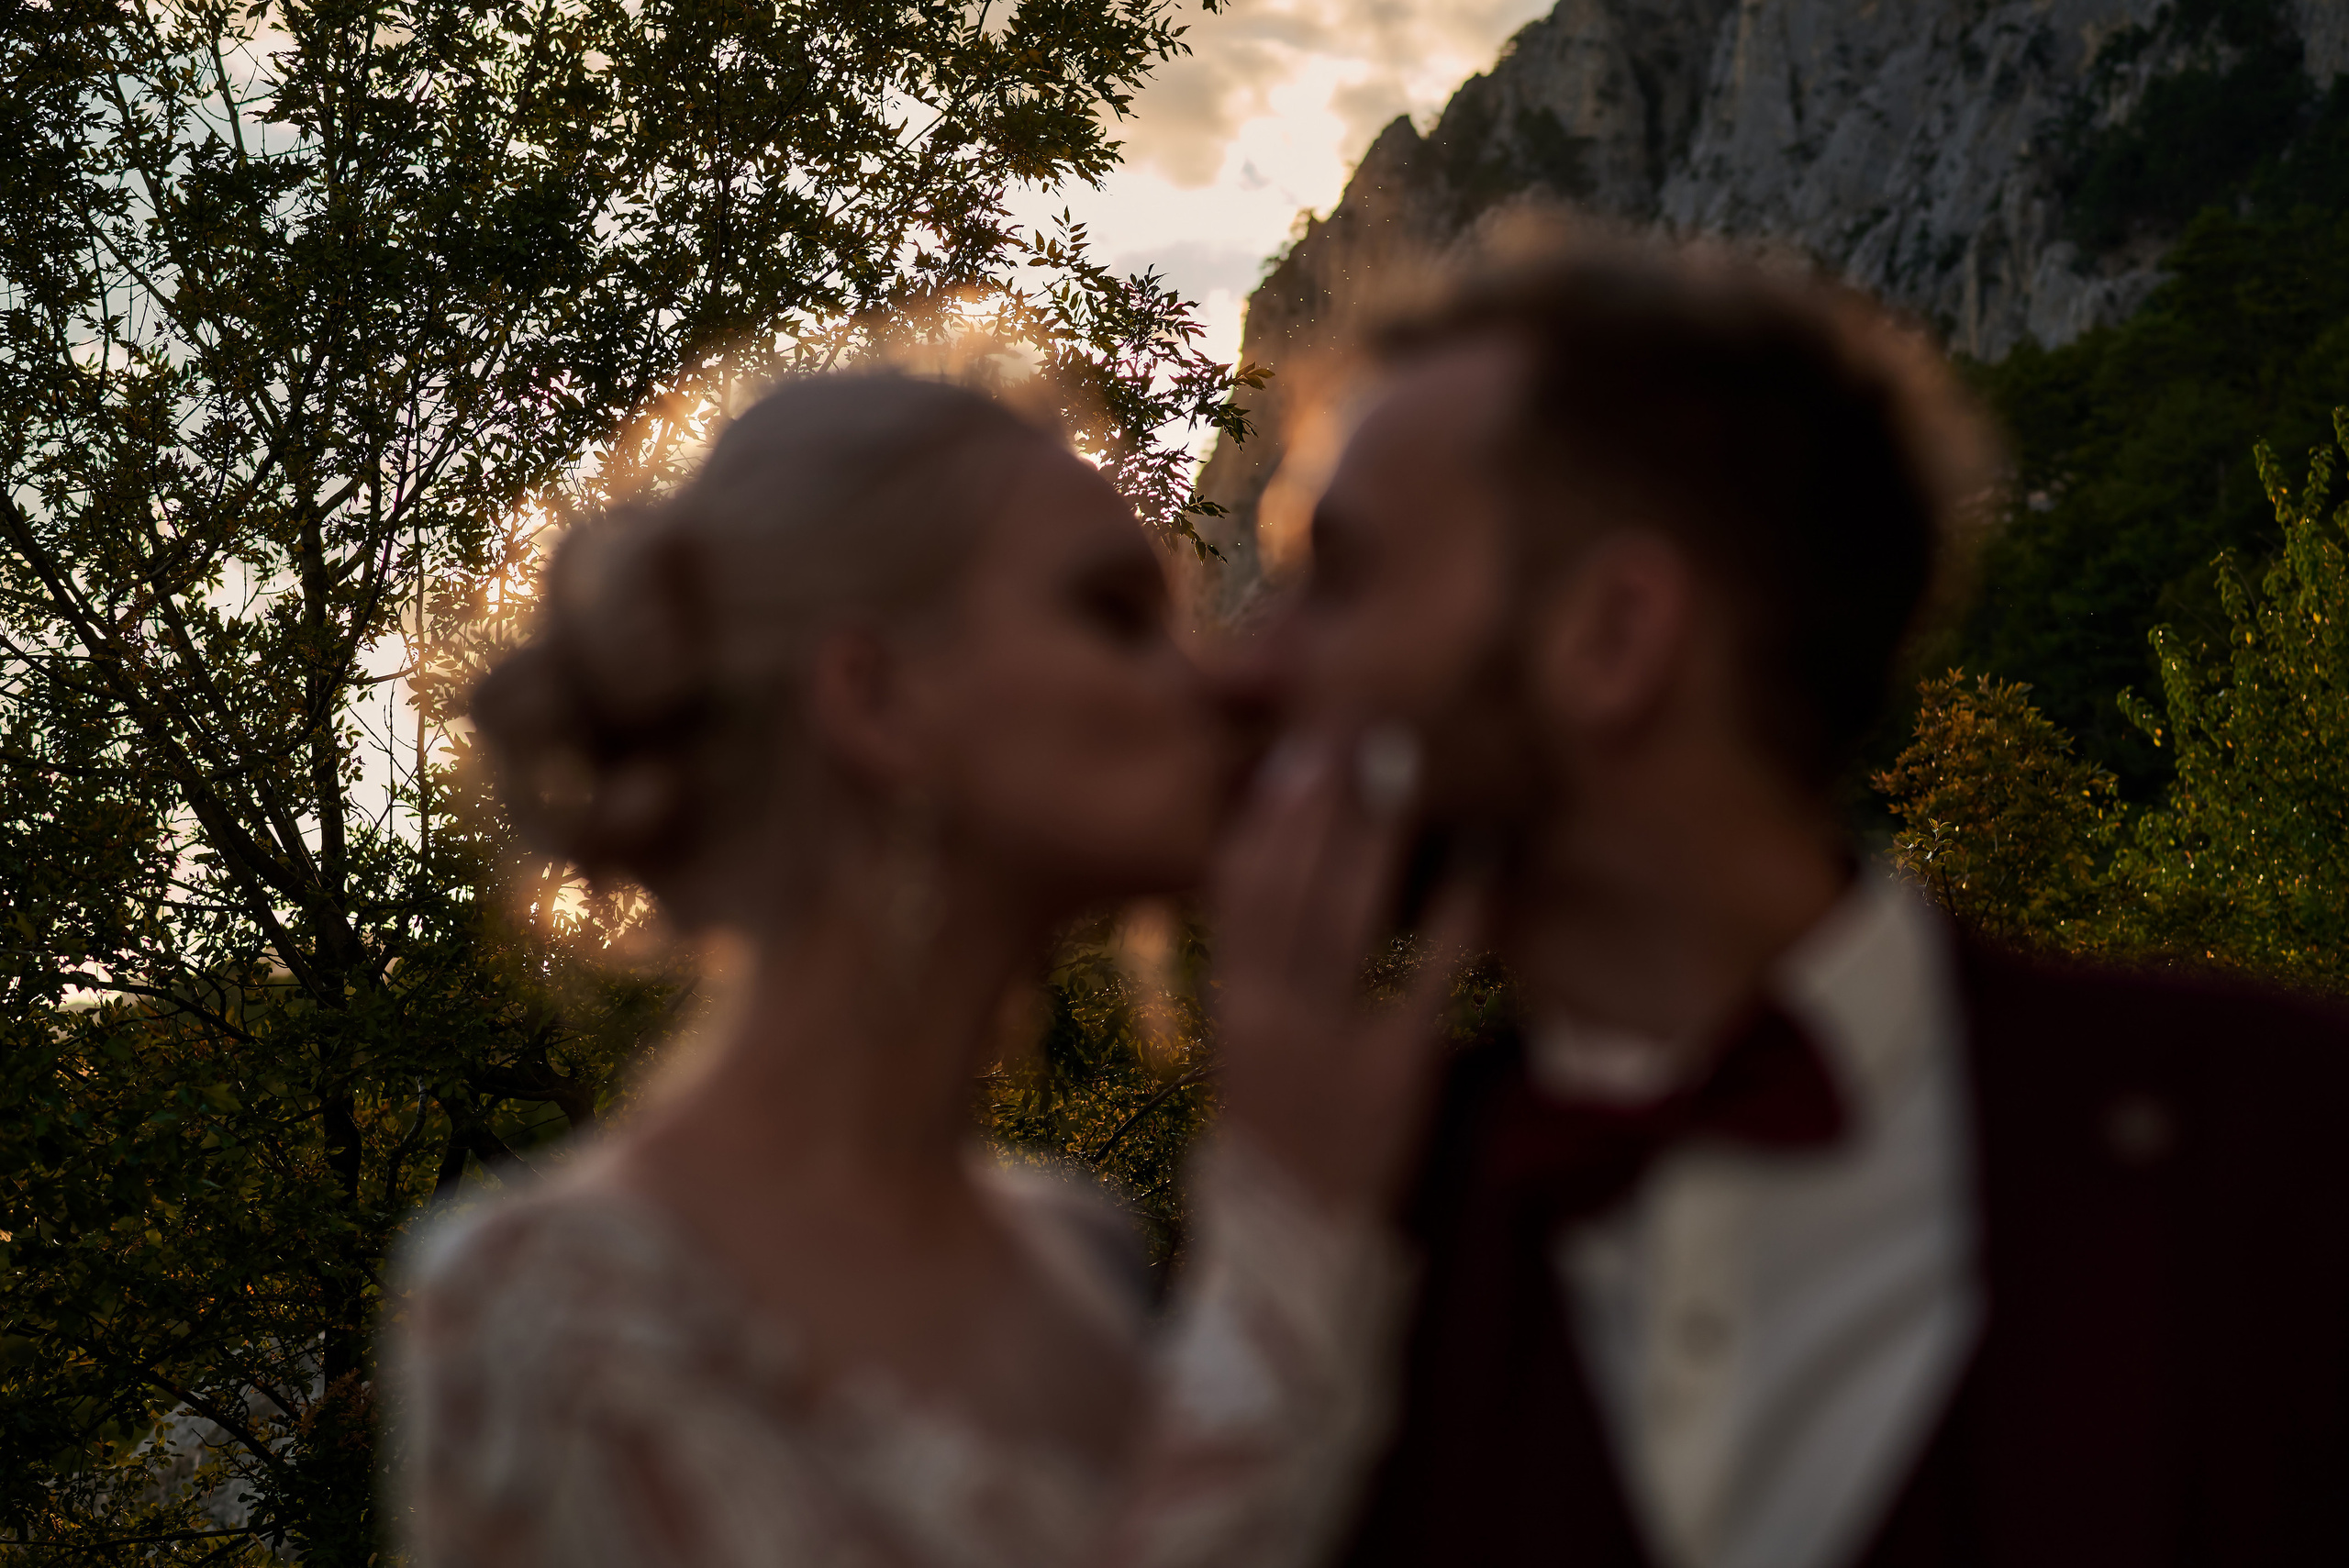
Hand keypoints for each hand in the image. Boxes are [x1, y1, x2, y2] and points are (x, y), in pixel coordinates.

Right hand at [1208, 727, 1483, 1220]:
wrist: (1290, 1272)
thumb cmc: (1267, 1163)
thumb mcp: (1241, 1066)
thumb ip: (1254, 987)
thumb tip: (1272, 901)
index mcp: (1224, 1015)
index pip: (1235, 893)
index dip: (1264, 820)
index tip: (1290, 757)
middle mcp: (1266, 1021)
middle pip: (1286, 885)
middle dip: (1317, 800)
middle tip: (1351, 722)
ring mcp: (1326, 1049)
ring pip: (1341, 916)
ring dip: (1370, 832)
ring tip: (1398, 762)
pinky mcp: (1395, 1080)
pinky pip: (1428, 979)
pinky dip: (1454, 912)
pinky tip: (1480, 857)